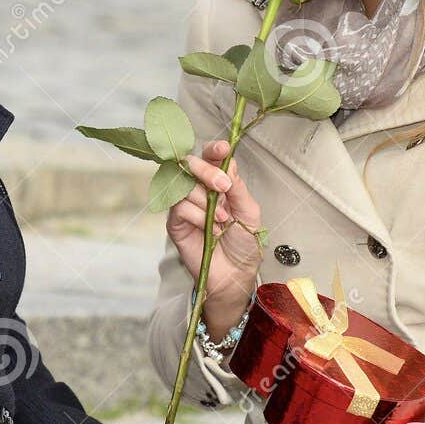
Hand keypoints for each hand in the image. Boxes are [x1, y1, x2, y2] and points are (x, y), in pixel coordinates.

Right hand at [167, 140, 262, 324]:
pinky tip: (209, 229)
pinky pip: (179, 207)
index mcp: (220, 183)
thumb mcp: (249, 212)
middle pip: (192, 164)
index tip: (223, 148)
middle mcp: (200, 190)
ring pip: (184, 185)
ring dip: (206, 202)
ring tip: (222, 221)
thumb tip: (227, 160)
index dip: (214, 149)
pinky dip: (196, 215)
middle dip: (207, 171)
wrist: (235, 275)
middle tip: (223, 186)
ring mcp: (186, 205)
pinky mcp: (175, 223)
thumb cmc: (244, 244)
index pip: (211, 156)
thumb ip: (237, 187)